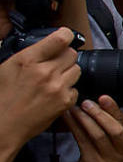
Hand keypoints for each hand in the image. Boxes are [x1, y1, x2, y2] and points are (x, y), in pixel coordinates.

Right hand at [0, 28, 79, 146]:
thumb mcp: (7, 67)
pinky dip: (68, 90)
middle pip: (72, 54)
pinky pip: (76, 88)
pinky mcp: (64, 101)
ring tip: (53, 80)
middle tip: (54, 64)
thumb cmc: (2, 97)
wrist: (4, 125)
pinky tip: (54, 94)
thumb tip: (45, 44)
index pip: (61, 38)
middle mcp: (45, 72)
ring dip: (68, 72)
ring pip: (77, 70)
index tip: (65, 37)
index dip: (65, 35)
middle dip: (64, 57)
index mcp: (28, 60)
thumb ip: (29, 54)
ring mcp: (57, 87)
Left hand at [64, 96, 122, 161]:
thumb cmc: (101, 157)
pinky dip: (74, 126)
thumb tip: (99, 101)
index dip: (114, 109)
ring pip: (97, 135)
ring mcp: (109, 160)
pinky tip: (68, 118)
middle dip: (99, 113)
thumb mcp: (112, 142)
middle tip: (86, 102)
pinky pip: (83, 140)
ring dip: (84, 119)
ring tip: (75, 108)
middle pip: (114, 129)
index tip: (103, 97)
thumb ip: (111, 125)